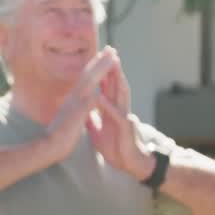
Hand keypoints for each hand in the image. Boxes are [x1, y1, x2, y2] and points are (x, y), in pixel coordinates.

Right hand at [43, 49, 118, 163]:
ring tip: (112, 57)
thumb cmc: (59, 136)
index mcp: (73, 99)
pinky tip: (106, 79)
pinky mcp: (77, 114)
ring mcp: (75, 104)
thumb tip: (79, 104)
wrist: (49, 147)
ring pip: (90, 81)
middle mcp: (73, 97)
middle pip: (88, 74)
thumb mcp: (69, 118)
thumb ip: (75, 109)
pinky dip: (98, 87)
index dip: (96, 67)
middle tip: (112, 48)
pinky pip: (89, 98)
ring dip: (101, 68)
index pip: (86, 79)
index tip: (105, 56)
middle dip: (100, 60)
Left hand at [86, 51, 154, 178]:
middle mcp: (120, 109)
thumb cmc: (117, 148)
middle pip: (117, 85)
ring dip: (116, 79)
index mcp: (112, 109)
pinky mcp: (124, 128)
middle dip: (113, 67)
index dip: (103, 72)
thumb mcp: (98, 132)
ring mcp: (124, 117)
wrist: (129, 164)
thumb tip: (85, 111)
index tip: (97, 57)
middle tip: (109, 50)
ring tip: (111, 64)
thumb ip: (93, 120)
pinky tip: (100, 96)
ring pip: (121, 94)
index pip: (108, 86)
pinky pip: (116, 115)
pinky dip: (107, 105)